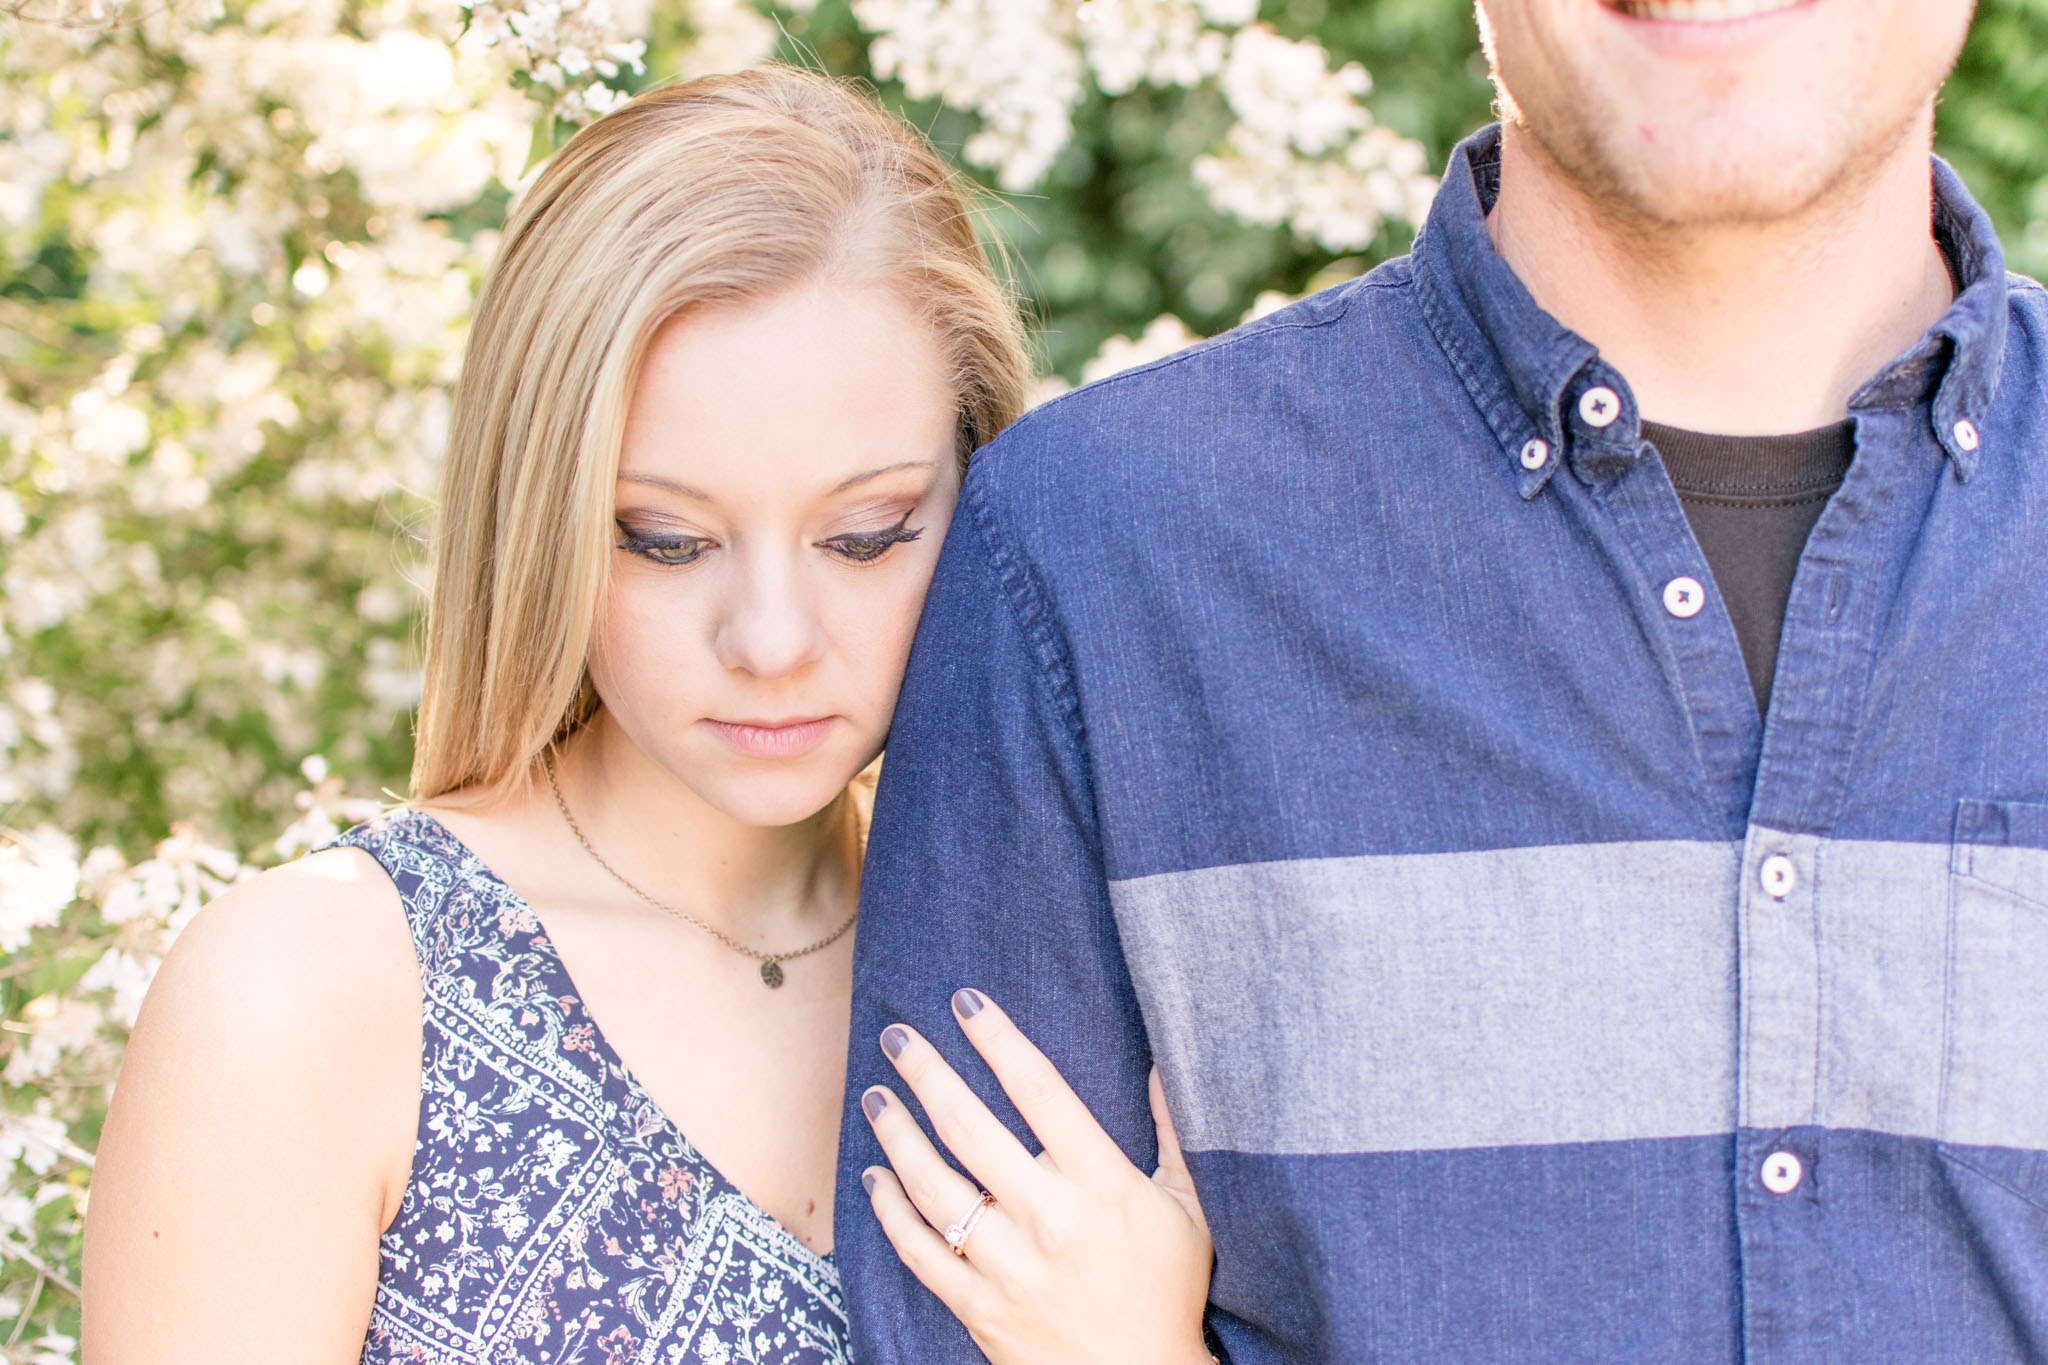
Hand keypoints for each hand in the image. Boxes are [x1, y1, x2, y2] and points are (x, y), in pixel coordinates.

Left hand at [859, 988, 1213, 1364]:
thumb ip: (1173, 1133)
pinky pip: (920, 1252)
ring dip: (898, 1134)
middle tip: (897, 1035)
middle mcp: (1050, 1220)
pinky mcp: (981, 1309)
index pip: (1041, 1093)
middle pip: (972, 1129)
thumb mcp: (1190, 1210)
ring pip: (935, 1186)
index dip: (1000, 1040)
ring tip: (877, 1097)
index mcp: (1102, 1186)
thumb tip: (1160, 1060)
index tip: (967, 1002)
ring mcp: (1010, 1267)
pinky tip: (875, 1177)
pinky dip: (890, 1212)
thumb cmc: (1168, 1292)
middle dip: (928, 1074)